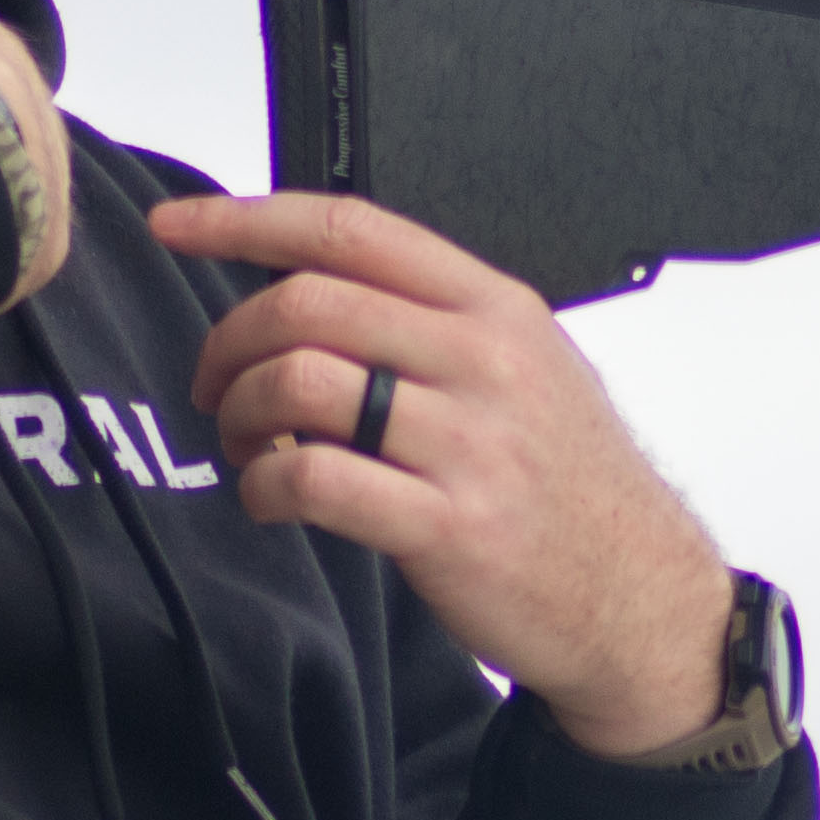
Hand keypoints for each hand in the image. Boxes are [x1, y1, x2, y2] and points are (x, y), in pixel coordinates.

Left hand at [152, 189, 735, 759]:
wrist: (641, 599)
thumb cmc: (570, 486)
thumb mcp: (530, 369)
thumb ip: (435, 323)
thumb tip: (313, 288)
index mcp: (495, 308)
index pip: (350, 229)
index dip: (245, 220)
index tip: (177, 227)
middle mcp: (484, 360)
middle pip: (308, 303)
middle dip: (231, 341)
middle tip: (219, 386)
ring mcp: (469, 443)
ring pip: (300, 382)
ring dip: (243, 414)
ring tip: (251, 445)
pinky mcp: (448, 526)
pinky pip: (313, 478)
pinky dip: (263, 484)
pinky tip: (272, 497)